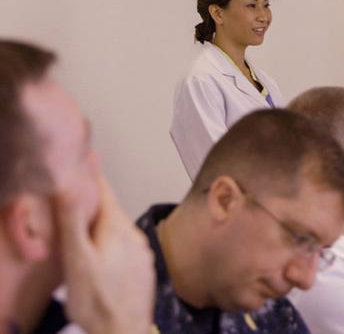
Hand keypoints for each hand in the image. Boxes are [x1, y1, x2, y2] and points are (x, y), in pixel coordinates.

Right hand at [55, 176, 154, 333]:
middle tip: (81, 192)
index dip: (93, 176)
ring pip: (119, 229)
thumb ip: (74, 222)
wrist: (124, 332)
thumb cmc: (98, 301)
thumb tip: (70, 186)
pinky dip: (111, 242)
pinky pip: (124, 246)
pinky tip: (101, 253)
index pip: (105, 193)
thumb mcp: (77, 259)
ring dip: (104, 224)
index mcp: (117, 228)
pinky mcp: (142, 269)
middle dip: (96, 202)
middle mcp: (134, 236)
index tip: (87, 158)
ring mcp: (141, 253)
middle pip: (112, 210)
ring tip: (86, 224)